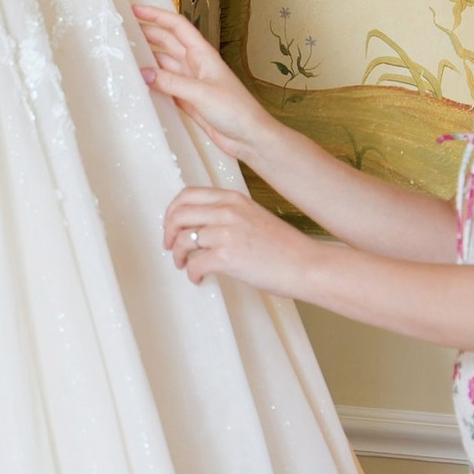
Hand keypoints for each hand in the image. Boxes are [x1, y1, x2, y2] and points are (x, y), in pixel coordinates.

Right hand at [134, 4, 265, 162]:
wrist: (249, 137)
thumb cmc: (237, 110)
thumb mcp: (201, 93)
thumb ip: (171, 82)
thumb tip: (144, 73)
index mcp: (203, 54)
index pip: (177, 26)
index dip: (157, 16)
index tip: (136, 10)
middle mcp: (196, 65)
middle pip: (167, 42)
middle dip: (147, 34)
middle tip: (124, 31)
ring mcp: (192, 83)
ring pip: (164, 65)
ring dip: (148, 60)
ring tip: (126, 56)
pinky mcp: (188, 100)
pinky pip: (166, 86)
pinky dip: (153, 84)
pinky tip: (140, 84)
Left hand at [162, 182, 304, 296]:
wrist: (305, 264)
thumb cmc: (284, 247)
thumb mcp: (253, 216)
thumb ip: (228, 215)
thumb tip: (200, 226)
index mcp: (233, 199)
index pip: (188, 195)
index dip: (172, 211)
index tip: (170, 225)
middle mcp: (227, 211)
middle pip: (178, 215)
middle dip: (168, 233)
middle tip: (170, 247)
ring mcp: (226, 233)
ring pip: (182, 240)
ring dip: (178, 255)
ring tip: (184, 265)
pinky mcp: (227, 256)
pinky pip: (194, 264)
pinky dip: (191, 273)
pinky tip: (199, 278)